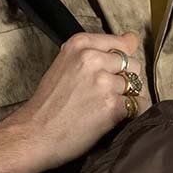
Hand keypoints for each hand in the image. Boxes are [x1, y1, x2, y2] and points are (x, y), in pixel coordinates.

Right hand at [13, 30, 152, 168]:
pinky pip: (138, 105)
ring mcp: (103, 82)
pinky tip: (113, 118)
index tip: (117, 69)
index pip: (121, 42)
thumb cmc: (47, 104)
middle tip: (106, 95)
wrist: (34, 134)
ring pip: (137, 85)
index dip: (123, 59)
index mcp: (80, 45)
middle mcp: (92, 59)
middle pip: (133, 64)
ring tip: (105, 108)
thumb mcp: (65, 64)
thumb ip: (95, 52)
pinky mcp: (111, 106)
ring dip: (127, 97)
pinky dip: (131, 113)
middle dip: (126, 79)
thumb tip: (132, 39)